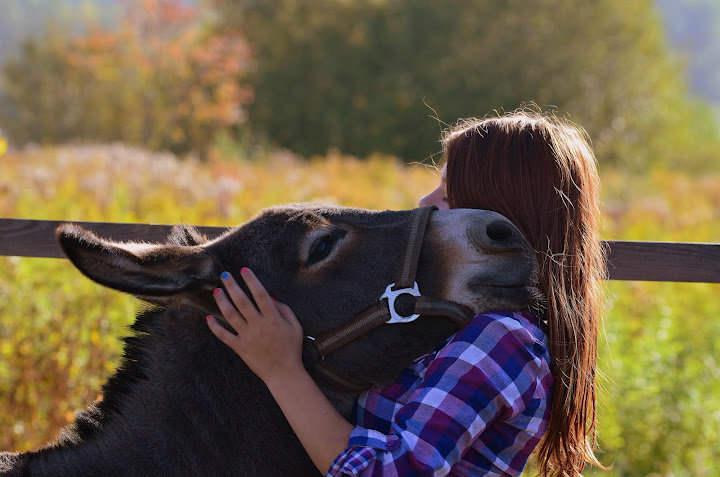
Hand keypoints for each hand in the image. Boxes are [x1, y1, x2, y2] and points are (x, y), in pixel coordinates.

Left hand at [206, 268, 303, 383]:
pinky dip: (215, 328)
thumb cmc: (291, 349)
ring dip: (222, 302)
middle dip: (232, 286)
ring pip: (231, 316)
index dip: (252, 281)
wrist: (284, 373)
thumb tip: (270, 297)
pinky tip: (208, 318)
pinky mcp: (240, 348)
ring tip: (216, 291)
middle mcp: (258, 325)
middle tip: (225, 275)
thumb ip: (285, 310)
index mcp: (273, 319)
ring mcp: (247, 337)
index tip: (244, 270)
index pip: (260, 294)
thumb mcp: (295, 326)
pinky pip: (224, 336)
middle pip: (242, 302)